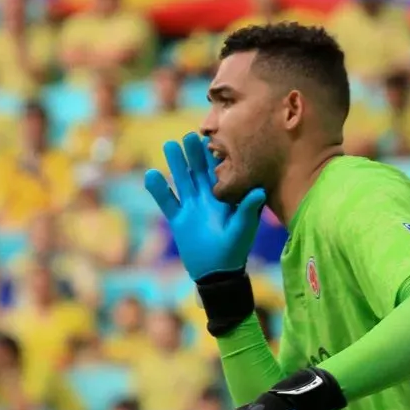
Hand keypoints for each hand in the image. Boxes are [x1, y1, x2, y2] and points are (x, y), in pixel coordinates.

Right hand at [143, 132, 266, 280]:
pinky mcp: (178, 219)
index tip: (213, 139)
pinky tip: (150, 175)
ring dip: (176, 164)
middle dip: (194, 154)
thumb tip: (260, 190)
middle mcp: (207, 199)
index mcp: (224, 198)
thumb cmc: (235, 250)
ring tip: (170, 144)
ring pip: (181, 181)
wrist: (217, 273)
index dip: (215, 156)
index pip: (219, 173)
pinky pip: (167, 201)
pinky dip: (159, 190)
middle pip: (198, 171)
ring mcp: (191, 207)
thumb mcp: (243, 229)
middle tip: (189, 135)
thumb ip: (249, 210)